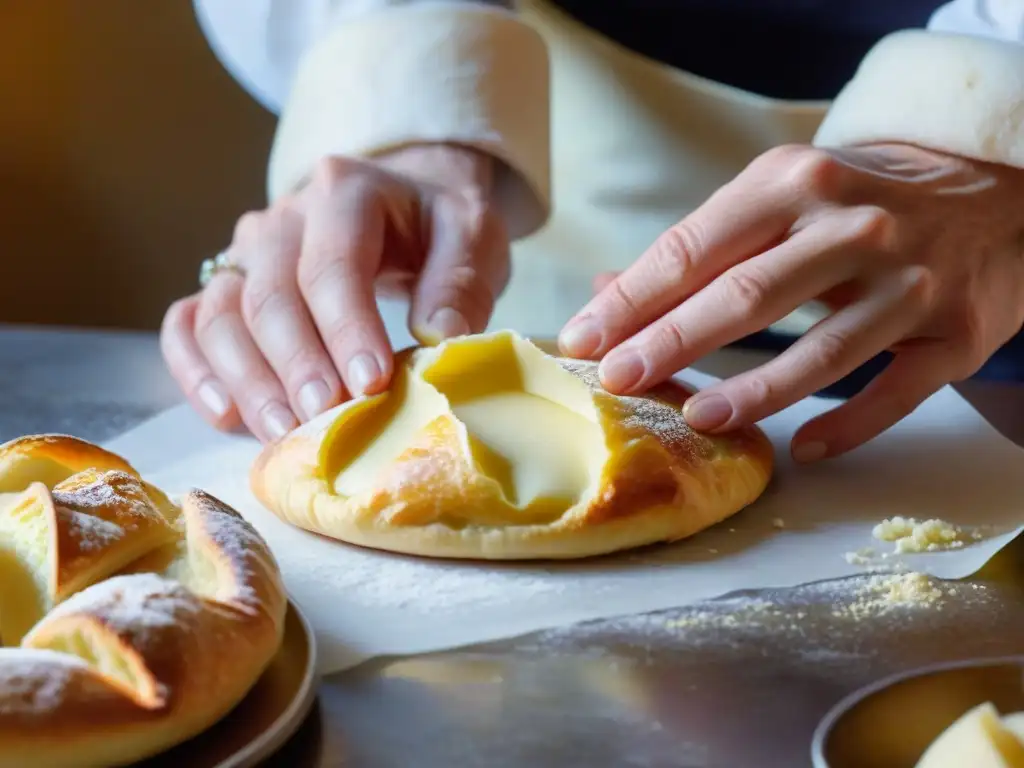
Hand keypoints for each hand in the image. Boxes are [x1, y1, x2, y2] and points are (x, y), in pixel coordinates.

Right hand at [161, 144, 508, 441]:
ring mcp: (244, 254)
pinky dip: (197, 373)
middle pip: (269, 294)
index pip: (332, 263)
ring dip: (248, 380)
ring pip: (219, 315)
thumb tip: (438, 337)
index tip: (371, 382)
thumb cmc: (437, 229)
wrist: (404, 207)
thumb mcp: (473, 238)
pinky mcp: (224, 288)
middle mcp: (281, 220)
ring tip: (284, 433)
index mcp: (344, 193)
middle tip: (325, 419)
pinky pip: (188, 327)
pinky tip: (228, 417)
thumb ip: (460, 282)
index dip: (346, 326)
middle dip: (296, 364)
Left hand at [560, 143, 1023, 461]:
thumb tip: (605, 291)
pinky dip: (849, 424)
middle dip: (669, 342)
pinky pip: (895, 390)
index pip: (693, 248)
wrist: (992, 190)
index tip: (580, 339)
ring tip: (695, 416)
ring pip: (821, 351)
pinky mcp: (955, 332)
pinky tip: (805, 448)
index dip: (631, 300)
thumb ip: (697, 245)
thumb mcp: (779, 196)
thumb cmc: (857, 201)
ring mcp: (909, 281)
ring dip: (752, 390)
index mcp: (793, 183)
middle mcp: (853, 226)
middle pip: (745, 295)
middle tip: (615, 380)